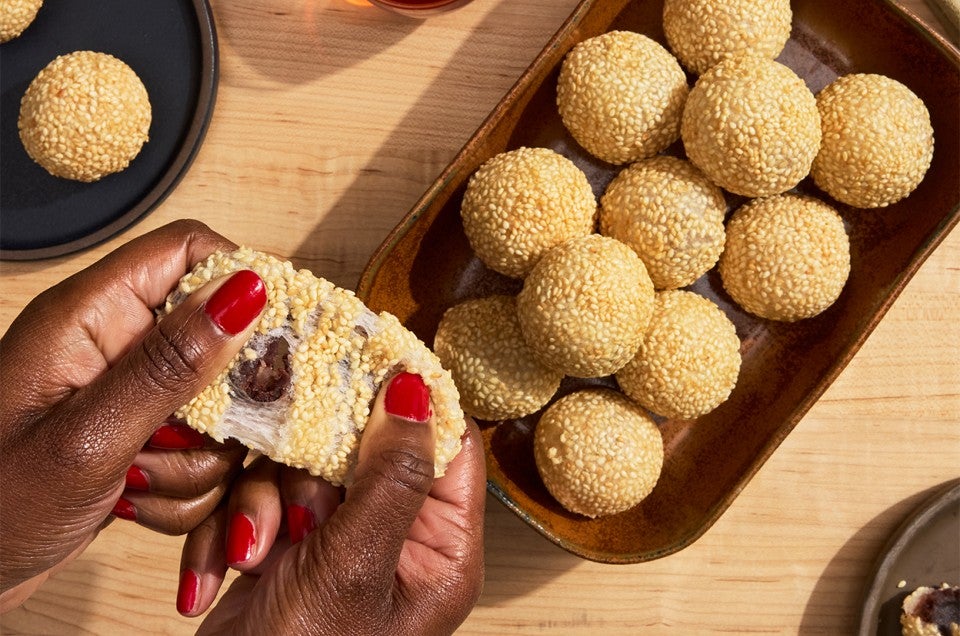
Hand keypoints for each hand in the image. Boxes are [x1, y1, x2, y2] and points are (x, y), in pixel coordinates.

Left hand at [0, 220, 265, 609]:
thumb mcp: (86, 438)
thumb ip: (170, 364)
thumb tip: (247, 290)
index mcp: (91, 316)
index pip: (191, 251)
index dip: (242, 285)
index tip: (272, 347)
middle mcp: (118, 346)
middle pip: (222, 343)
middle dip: (219, 411)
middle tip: (180, 443)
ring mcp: (134, 395)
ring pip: (221, 412)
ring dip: (199, 464)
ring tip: (138, 486)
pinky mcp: (145, 438)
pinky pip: (207, 455)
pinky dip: (189, 492)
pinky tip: (138, 506)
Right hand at [178, 373, 486, 634]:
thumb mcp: (356, 565)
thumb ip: (390, 475)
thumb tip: (417, 388)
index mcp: (440, 546)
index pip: (448, 443)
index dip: (413, 396)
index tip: (368, 354)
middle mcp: (397, 537)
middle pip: (366, 446)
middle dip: (314, 468)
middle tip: (297, 497)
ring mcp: (340, 540)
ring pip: (306, 467)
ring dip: (269, 501)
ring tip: (260, 551)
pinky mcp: (291, 545)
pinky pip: (268, 498)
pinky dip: (241, 524)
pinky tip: (229, 566)